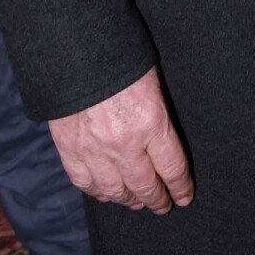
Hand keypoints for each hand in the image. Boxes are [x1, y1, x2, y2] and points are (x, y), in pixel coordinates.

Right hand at [48, 65, 193, 213]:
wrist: (75, 48)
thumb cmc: (120, 55)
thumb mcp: (151, 79)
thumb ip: (157, 112)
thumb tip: (161, 137)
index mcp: (151, 122)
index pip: (173, 168)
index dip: (181, 187)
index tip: (184, 197)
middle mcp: (124, 144)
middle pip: (145, 186)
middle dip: (157, 200)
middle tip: (162, 205)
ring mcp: (94, 151)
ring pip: (116, 191)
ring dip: (128, 200)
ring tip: (136, 202)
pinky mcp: (70, 150)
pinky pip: (86, 184)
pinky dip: (98, 192)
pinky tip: (106, 192)